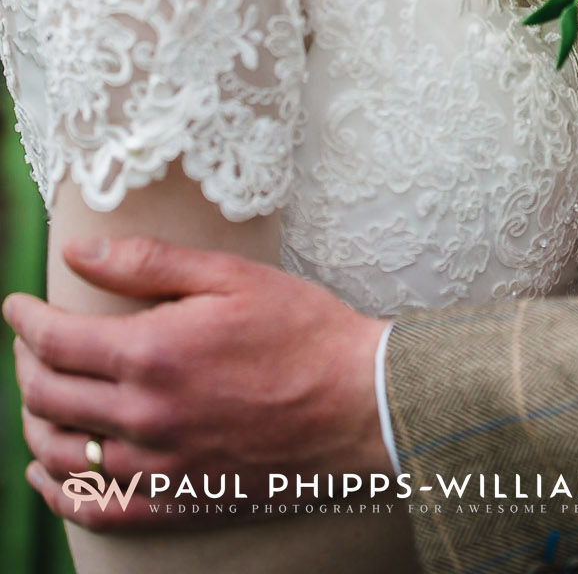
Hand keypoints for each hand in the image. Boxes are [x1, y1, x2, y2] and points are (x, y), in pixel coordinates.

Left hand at [4, 235, 386, 530]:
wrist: (358, 403)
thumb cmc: (301, 329)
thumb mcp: (230, 276)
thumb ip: (148, 263)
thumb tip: (79, 252)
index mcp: (151, 353)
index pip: (55, 341)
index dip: (25, 321)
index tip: (15, 304)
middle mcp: (143, 416)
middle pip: (47, 396)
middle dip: (25, 364)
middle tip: (27, 341)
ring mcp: (157, 466)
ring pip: (61, 454)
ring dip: (33, 423)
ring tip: (35, 396)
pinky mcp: (176, 500)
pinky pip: (97, 510)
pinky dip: (60, 493)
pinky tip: (49, 473)